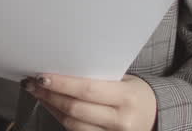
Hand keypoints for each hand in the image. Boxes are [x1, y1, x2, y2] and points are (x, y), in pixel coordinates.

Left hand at [23, 74, 156, 130]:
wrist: (158, 116)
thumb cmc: (136, 93)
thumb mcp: (124, 80)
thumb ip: (97, 78)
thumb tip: (61, 68)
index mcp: (127, 97)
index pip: (87, 89)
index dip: (61, 84)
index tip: (42, 76)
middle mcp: (122, 120)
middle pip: (76, 109)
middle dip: (50, 95)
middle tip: (33, 83)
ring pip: (73, 123)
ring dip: (51, 107)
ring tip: (39, 93)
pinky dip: (60, 119)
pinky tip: (52, 107)